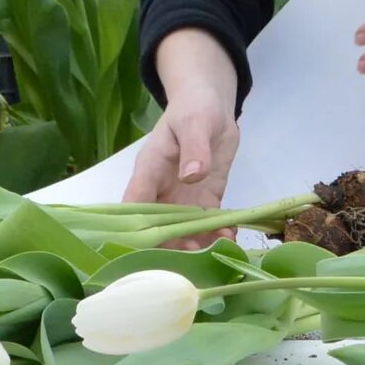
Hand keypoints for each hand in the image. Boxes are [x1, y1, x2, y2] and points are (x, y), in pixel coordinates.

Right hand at [121, 31, 241, 238]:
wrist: (212, 108)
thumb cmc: (195, 109)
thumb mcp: (194, 122)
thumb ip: (193, 148)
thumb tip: (191, 176)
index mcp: (149, 171)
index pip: (134, 204)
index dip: (137, 228)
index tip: (147, 249)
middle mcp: (162, 191)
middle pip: (157, 227)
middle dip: (171, 246)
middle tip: (193, 256)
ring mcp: (183, 199)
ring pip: (182, 232)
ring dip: (195, 246)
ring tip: (216, 252)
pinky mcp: (205, 201)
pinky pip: (207, 225)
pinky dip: (216, 235)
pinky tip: (230, 240)